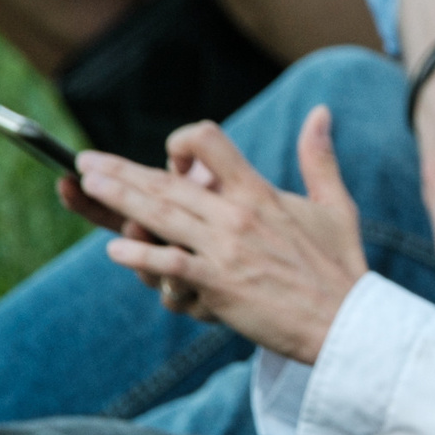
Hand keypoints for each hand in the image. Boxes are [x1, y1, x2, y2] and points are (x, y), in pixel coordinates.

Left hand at [76, 110, 369, 362]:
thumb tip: (321, 113)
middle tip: (87, 161)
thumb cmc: (340, 266)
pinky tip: (116, 252)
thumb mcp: (337, 204)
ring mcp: (226, 250)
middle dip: (122, 171)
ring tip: (88, 185)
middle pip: (169, 182)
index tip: (172, 159)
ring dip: (120, 199)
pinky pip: (172, 265)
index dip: (183, 143)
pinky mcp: (221, 285)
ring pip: (161, 217)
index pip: (210, 142)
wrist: (347, 322)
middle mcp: (237, 215)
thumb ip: (320, 157)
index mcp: (259, 192)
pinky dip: (142, 259)